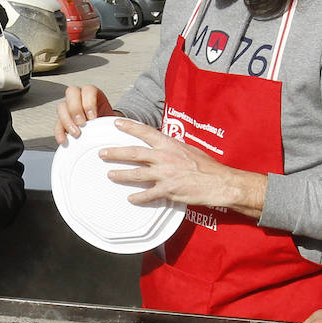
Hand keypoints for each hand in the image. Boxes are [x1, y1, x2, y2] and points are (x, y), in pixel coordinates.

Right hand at [54, 84, 114, 143]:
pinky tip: (64, 139)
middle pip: (71, 93)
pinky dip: (59, 132)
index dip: (89, 103)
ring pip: (62, 107)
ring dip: (67, 120)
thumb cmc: (107, 122)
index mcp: (92, 94)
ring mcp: (69, 107)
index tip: (93, 117)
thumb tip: (112, 125)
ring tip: (76, 133)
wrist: (104, 130)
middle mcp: (79, 97)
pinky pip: (57, 123)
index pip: (88, 90)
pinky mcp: (63, 120)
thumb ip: (109, 119)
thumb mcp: (110, 118)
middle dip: (76, 109)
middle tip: (82, 123)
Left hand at [97, 118, 266, 216]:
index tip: (116, 123)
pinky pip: (148, 195)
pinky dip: (138, 198)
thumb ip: (173, 149)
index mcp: (170, 144)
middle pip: (134, 153)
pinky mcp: (168, 190)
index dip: (129, 127)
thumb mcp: (189, 150)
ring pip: (136, 174)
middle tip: (102, 153)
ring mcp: (165, 174)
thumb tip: (164, 148)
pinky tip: (130, 199)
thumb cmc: (207, 166)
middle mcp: (164, 157)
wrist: (220, 182)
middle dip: (115, 153)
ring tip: (110, 175)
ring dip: (121, 175)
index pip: (146, 132)